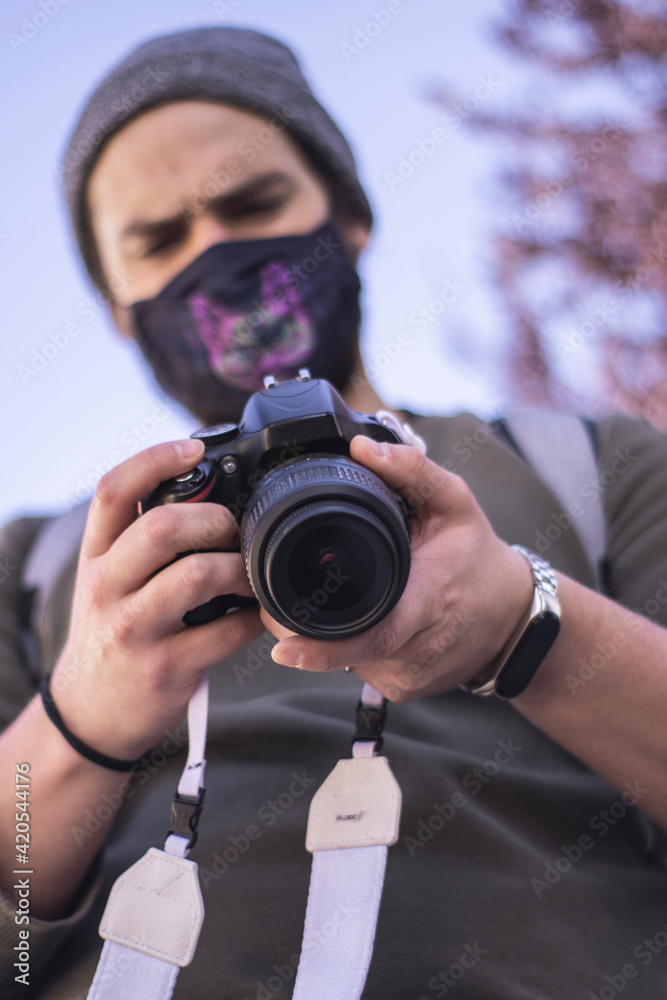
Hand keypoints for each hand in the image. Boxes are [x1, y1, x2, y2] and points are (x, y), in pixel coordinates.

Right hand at [51, 440, 262, 759]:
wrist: (91, 713)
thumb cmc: (112, 634)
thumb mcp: (106, 580)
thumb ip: (138, 539)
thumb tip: (202, 490)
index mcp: (95, 557)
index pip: (114, 492)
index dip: (155, 459)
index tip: (194, 447)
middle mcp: (107, 588)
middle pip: (162, 527)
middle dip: (214, 520)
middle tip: (234, 530)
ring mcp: (134, 629)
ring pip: (197, 575)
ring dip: (239, 568)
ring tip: (248, 573)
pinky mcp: (165, 668)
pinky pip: (225, 632)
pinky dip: (253, 619)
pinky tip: (257, 615)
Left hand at [265, 435, 532, 701]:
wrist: (513, 617)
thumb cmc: (478, 558)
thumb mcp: (455, 502)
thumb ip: (411, 471)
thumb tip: (362, 448)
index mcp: (428, 602)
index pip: (371, 635)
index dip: (324, 647)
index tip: (283, 647)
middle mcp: (417, 649)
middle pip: (344, 648)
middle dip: (302, 627)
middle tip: (274, 598)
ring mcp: (408, 676)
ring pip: (345, 659)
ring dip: (326, 631)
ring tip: (335, 596)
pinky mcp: (402, 689)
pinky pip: (358, 667)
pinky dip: (348, 644)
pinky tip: (360, 618)